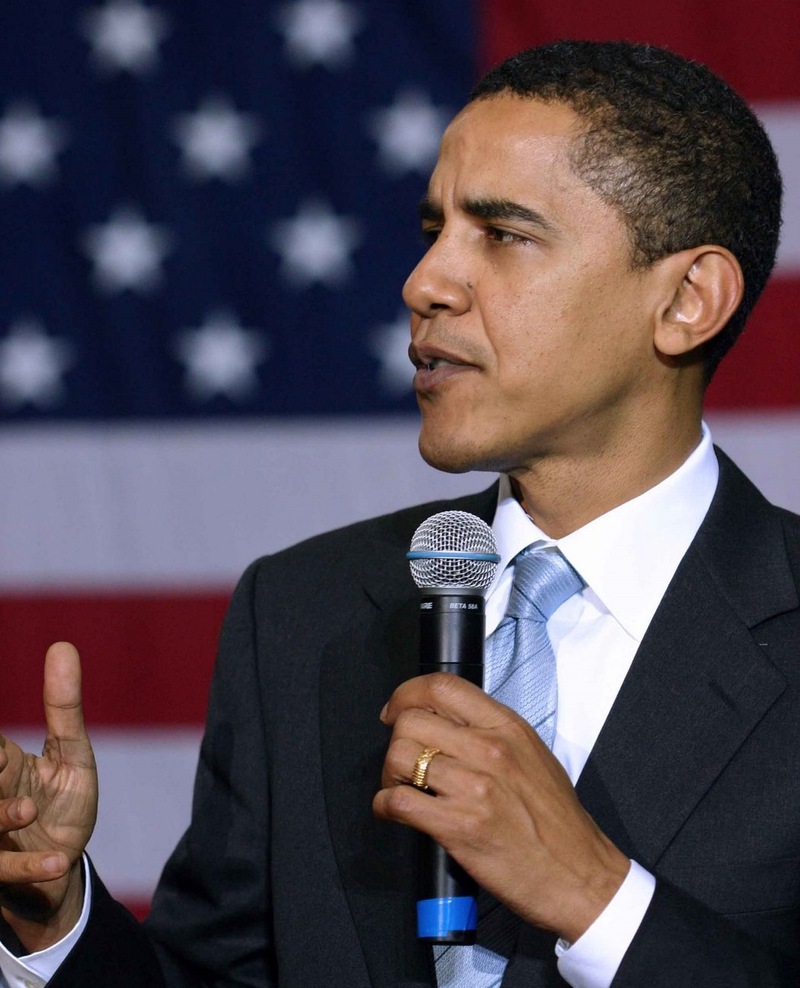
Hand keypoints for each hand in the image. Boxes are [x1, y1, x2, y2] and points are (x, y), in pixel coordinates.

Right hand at [0, 642, 97, 949]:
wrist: (61, 867)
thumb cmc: (60, 803)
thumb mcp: (70, 752)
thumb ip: (63, 706)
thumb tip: (62, 645)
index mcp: (0, 763)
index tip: (0, 746)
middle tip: (5, 769)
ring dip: (2, 817)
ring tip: (29, 809)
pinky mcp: (5, 872)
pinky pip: (9, 869)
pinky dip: (32, 865)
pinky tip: (59, 860)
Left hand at [373, 673, 628, 942]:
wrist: (579, 875)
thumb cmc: (557, 821)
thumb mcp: (532, 754)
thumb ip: (490, 732)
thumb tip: (446, 722)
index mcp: (507, 728)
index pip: (442, 687)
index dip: (407, 694)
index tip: (396, 709)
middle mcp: (489, 750)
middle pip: (411, 721)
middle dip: (395, 738)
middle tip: (402, 759)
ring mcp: (473, 787)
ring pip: (399, 757)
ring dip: (390, 774)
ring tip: (403, 787)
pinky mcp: (458, 826)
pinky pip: (398, 801)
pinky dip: (386, 805)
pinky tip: (396, 811)